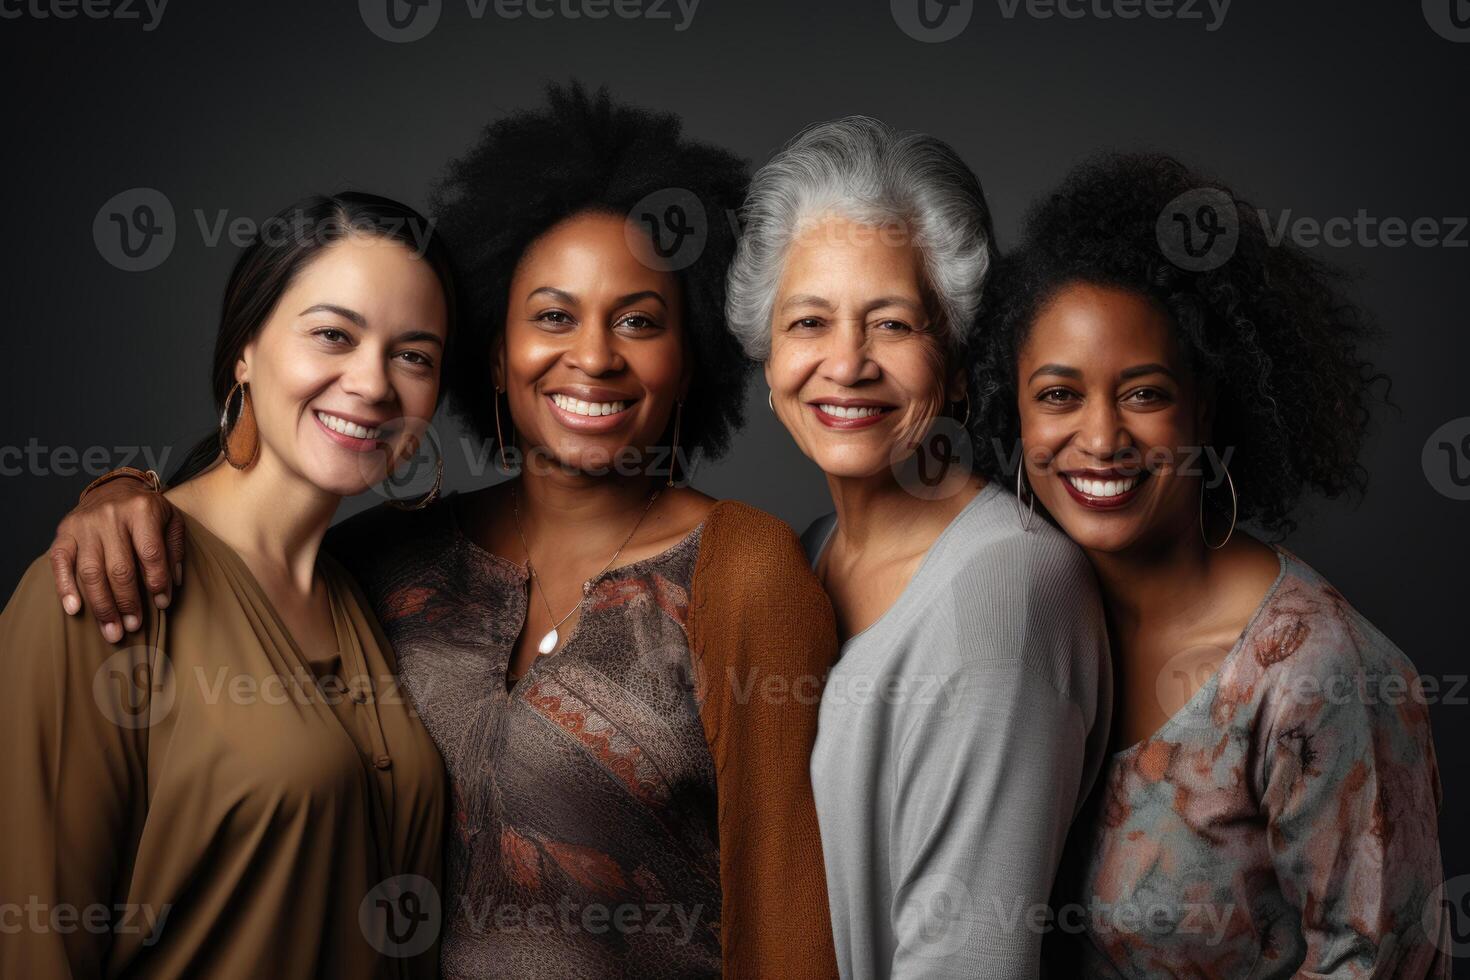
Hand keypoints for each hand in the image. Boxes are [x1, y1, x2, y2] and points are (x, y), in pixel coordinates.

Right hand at [48, 479, 183, 641]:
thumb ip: (174, 551)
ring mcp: (84, 524)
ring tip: (112, 630)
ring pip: (91, 571)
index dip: (157, 582)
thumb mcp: (171, 521)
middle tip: (133, 627)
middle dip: (127, 602)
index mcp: (141, 510)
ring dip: (102, 605)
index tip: (162, 605)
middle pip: (119, 568)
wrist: (114, 488)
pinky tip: (74, 609)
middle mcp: (110, 516)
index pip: (151, 554)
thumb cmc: (147, 511)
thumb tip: (170, 588)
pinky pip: (60, 562)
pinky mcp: (64, 532)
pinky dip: (65, 587)